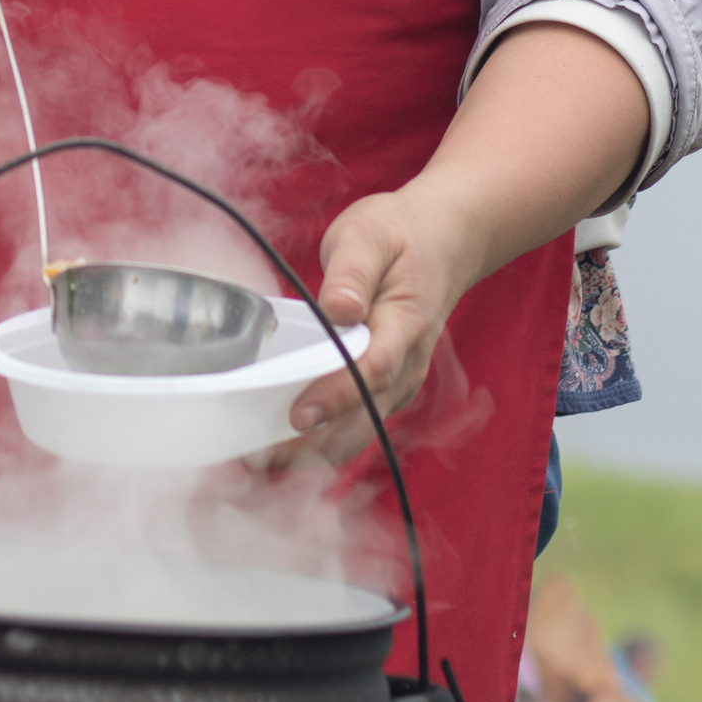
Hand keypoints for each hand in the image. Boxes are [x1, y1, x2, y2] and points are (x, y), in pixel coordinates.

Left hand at [259, 21, 648, 470]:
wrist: (442, 242)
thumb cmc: (400, 236)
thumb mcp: (370, 235)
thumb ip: (352, 272)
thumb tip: (338, 307)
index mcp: (404, 324)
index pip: (371, 370)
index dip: (335, 396)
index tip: (298, 415)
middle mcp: (405, 365)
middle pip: (364, 419)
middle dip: (314, 447)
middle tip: (259, 461)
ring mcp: (398, 382)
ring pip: (359, 433)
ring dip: (313, 455)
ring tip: (259, 466)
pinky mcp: (385, 388)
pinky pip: (356, 426)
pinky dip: (322, 444)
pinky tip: (281, 453)